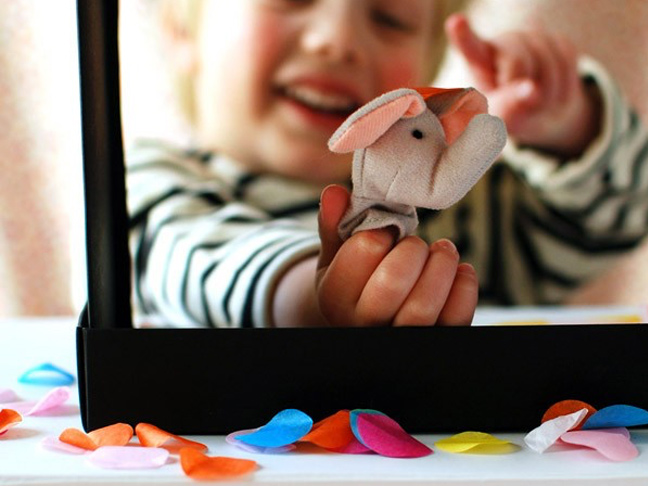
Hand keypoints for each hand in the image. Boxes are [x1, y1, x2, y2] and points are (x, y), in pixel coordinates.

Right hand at [316, 185, 477, 326]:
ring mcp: (398, 335)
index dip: (382, 232)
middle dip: (412, 250)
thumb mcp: (335, 256)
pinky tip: (457, 271)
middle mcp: (363, 323)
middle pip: (392, 283)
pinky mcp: (432, 337)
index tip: (387, 232)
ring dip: (441, 265)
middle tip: (414, 243)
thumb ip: (334, 225)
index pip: (364, 251)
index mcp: (335, 298)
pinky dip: (464, 286)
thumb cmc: (354, 283)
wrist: (368, 322)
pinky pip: (455, 317)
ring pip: (423, 306)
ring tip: (442, 251)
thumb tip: (335, 193)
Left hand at [445, 14, 600, 156]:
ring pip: (548, 63)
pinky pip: (567, 62)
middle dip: (522, 90)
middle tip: (520, 107)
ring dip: (547, 95)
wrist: (538, 115)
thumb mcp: (500, 120)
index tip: (456, 24)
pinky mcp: (558, 41)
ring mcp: (532, 39)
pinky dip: (564, 88)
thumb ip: (508, 108)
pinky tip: (553, 95)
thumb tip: (532, 90)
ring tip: (537, 103)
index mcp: (478, 61)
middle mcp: (504, 42)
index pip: (469, 46)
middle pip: (518, 62)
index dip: (463, 35)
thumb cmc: (508, 115)